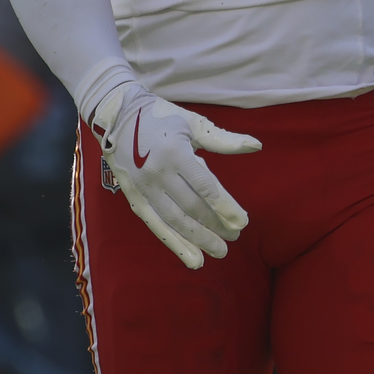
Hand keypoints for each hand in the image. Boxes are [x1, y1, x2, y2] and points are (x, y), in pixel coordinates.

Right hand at [88, 83, 259, 269]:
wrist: (116, 116)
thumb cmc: (161, 117)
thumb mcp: (193, 124)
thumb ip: (224, 140)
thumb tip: (256, 146)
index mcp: (174, 153)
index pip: (204, 186)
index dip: (225, 206)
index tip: (242, 222)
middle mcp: (157, 173)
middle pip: (191, 207)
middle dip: (215, 225)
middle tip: (235, 236)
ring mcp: (143, 187)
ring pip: (173, 220)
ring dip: (198, 239)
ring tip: (218, 251)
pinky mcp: (134, 197)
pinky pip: (155, 224)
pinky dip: (174, 243)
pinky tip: (191, 257)